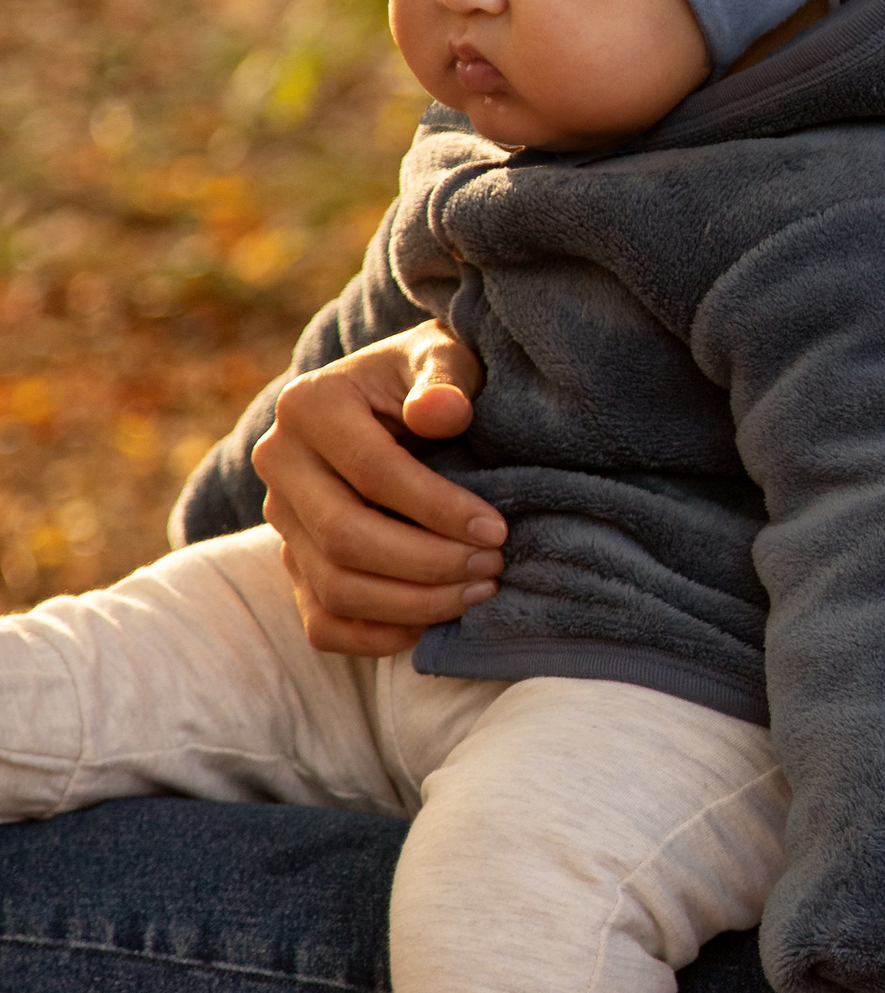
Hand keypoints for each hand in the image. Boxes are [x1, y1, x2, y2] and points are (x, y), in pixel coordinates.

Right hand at [250, 323, 499, 656]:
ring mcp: (280, 520)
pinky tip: (434, 623)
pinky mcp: (292, 564)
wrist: (393, 402)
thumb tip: (443, 413)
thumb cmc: (428, 380)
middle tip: (493, 566)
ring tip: (477, 592)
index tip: (497, 529)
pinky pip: (323, 622)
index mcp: (309, 405)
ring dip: (414, 603)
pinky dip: (378, 636)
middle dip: (429, 563)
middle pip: (345, 537)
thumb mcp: (442, 357)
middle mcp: (279, 463)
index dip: (439, 509)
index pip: (373, 472)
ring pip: (334, 587)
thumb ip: (444, 376)